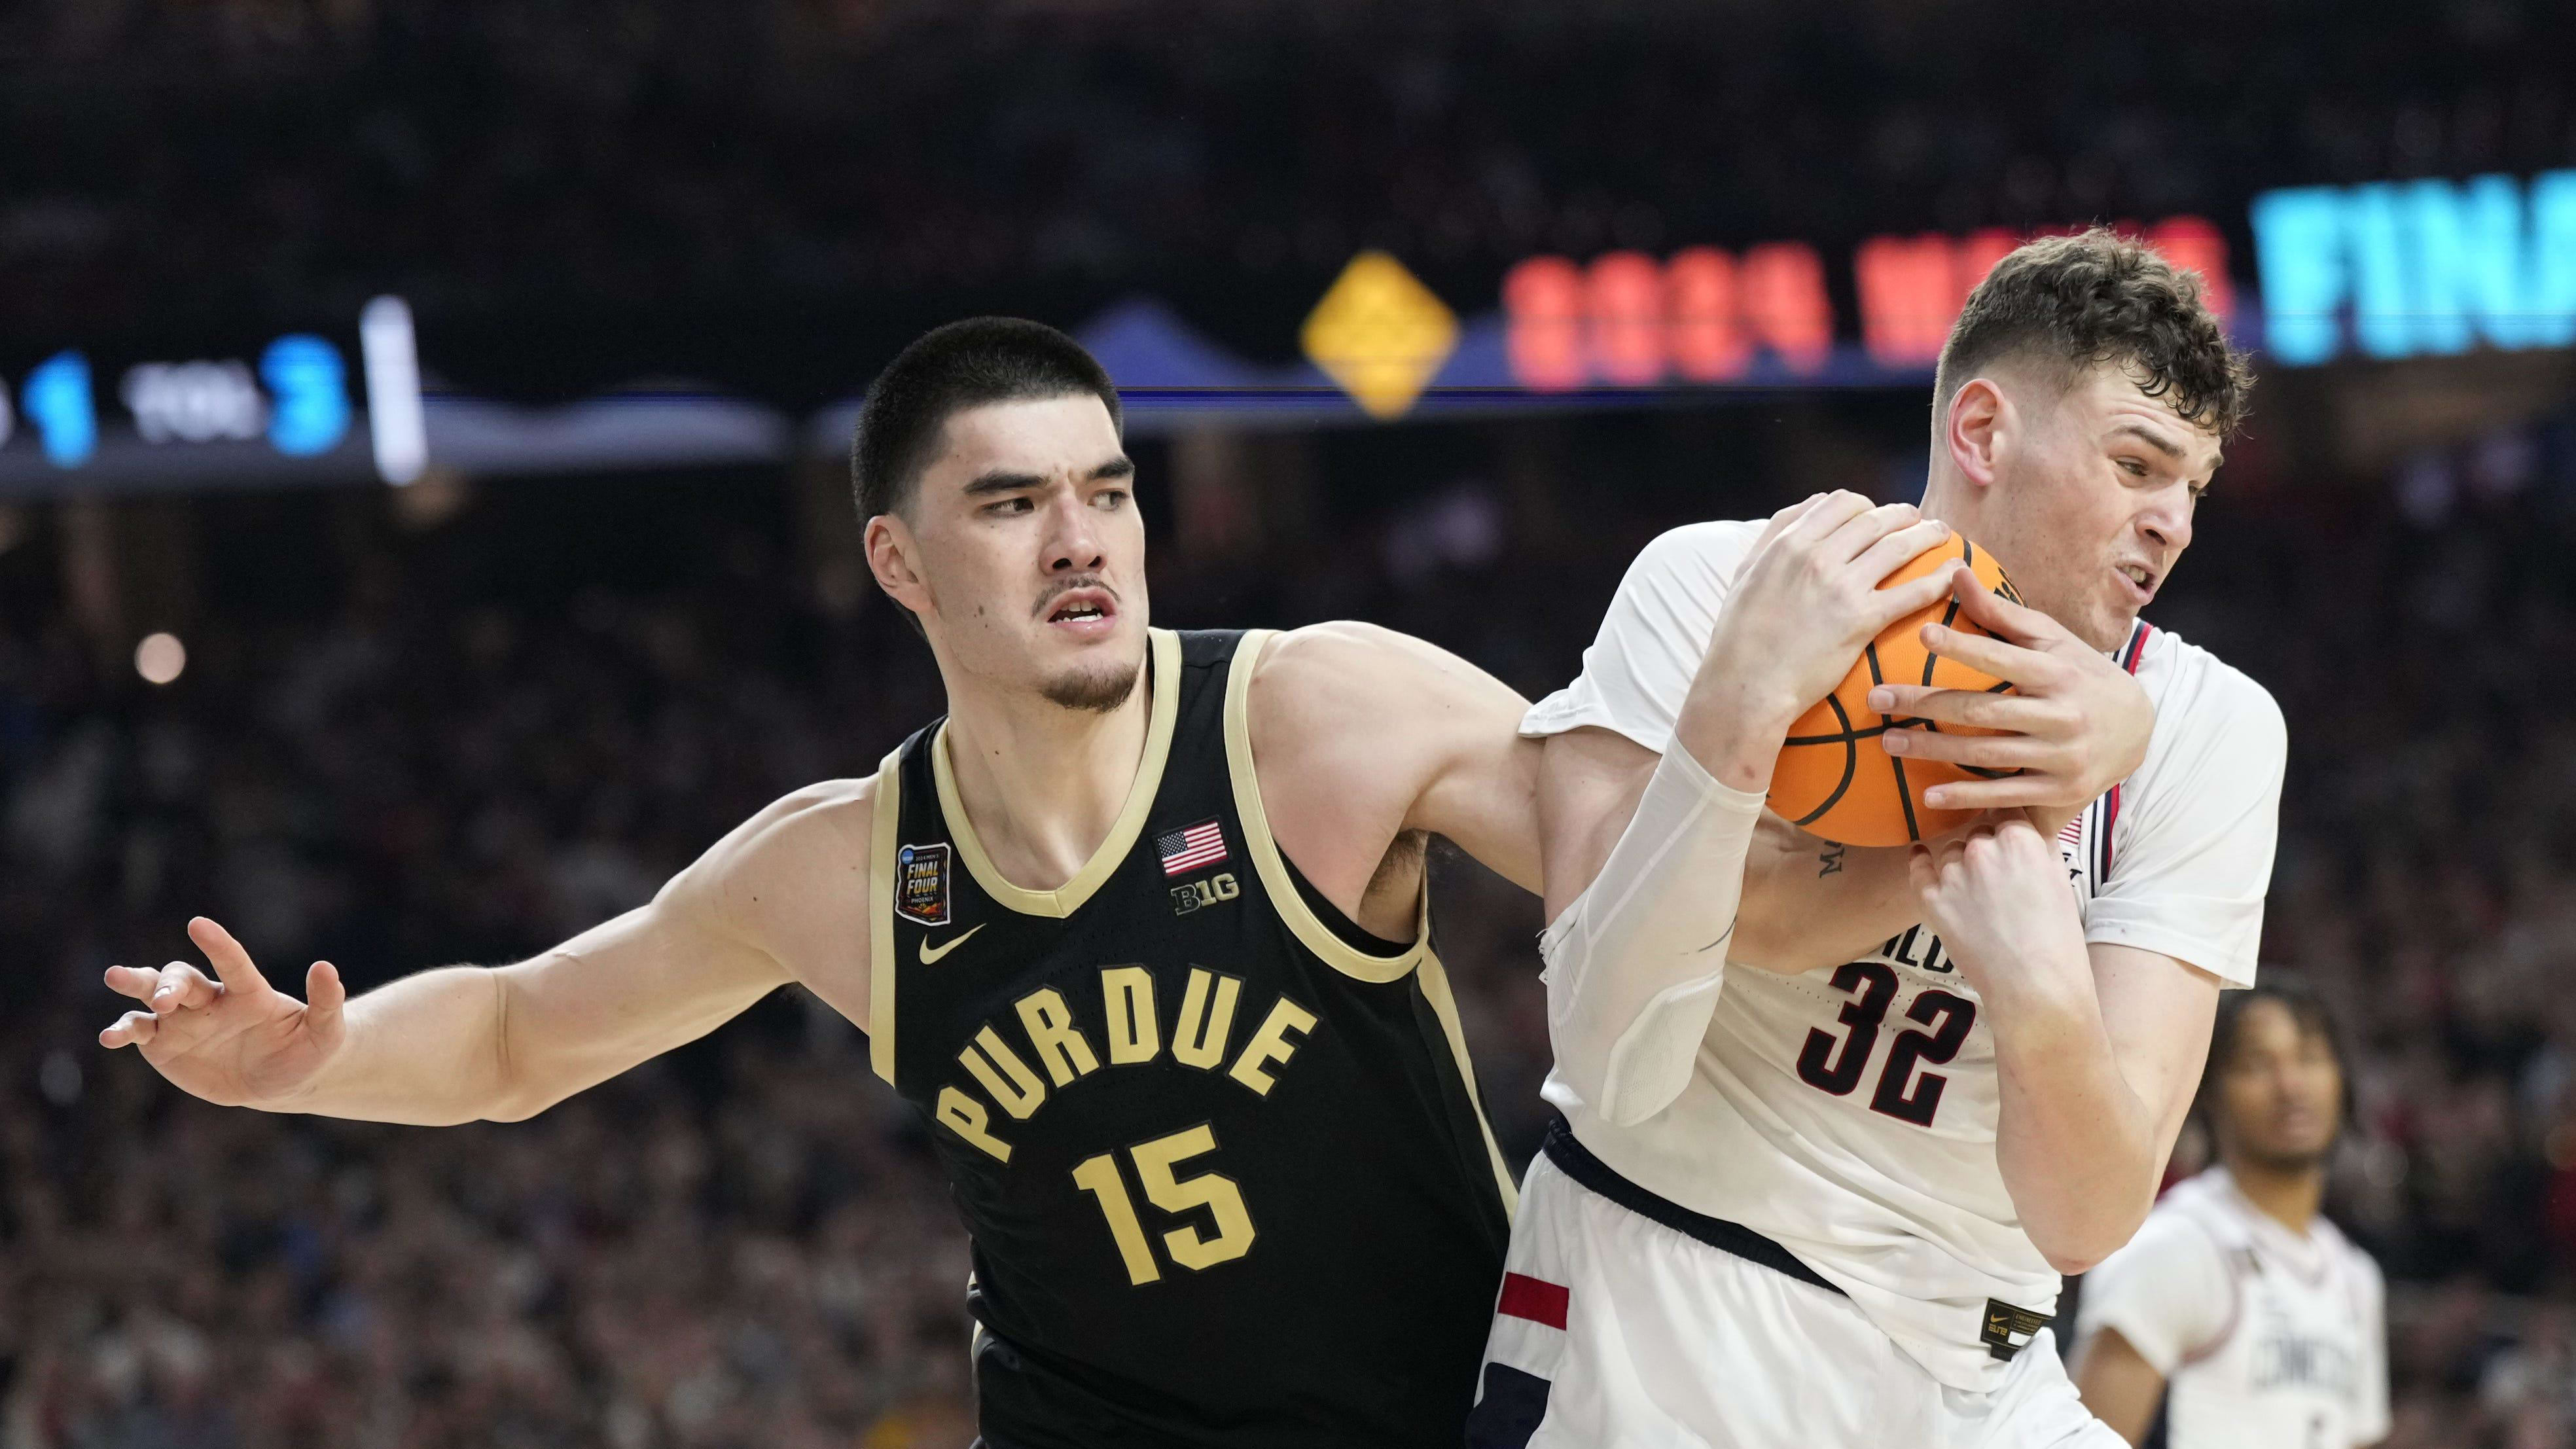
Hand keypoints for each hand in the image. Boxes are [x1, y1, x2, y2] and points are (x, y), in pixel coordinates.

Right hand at [99, 917, 347, 1107]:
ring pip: (152, 995)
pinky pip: (138, 1031)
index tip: (198, 924)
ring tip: (115, 977)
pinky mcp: (163, 1044)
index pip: (232, 962)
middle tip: (168, 999)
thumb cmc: (305, 1051)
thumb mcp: (325, 1034)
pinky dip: (122, 1031)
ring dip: (135, 984)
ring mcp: (183, 1020)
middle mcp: (211, 1000)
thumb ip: (327, 1003)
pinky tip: (109, 1037)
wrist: (280, 1082)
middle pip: (183, 978)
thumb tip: (326, 967)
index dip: (217, 944)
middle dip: (172, 984)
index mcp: (248, 993)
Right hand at [1691, 493, 1956, 752]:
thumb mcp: (1745, 573)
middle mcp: (1818, 557)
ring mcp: (1842, 588)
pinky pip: (1910, 592)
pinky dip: (1937, 581)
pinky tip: (1952, 576)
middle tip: (1917, 520)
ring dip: (1927, 536)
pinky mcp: (1862, 621)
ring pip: (1898, 546)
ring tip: (1942, 536)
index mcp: (1790, 543)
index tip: (1875, 515)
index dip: (1865, 505)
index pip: (1840, 503)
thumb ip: (1773, 535)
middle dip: (1903, 515)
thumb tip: (1808, 507)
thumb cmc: (1739, 635)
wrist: (1745, 685)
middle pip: (1875, 519)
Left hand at [1867, 565, 2152, 822]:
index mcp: (2057, 672)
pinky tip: (1928, 796)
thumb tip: (1955, 572)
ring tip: (1888, 741)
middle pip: (1982, 711)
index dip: (1964, 646)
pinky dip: (1966, 797)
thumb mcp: (2051, 640)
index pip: (2002, 657)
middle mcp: (2062, 715)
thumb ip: (2000, 613)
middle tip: (1877, 698)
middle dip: (1925, 704)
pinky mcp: (2061, 791)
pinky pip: (2006, 794)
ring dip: (1933, 750)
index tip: (1923, 634)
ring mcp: (2062, 757)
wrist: (2138, 729)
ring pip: (1987, 755)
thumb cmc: (2080, 674)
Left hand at [1907, 818, 2090, 1002]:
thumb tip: (2028, 828)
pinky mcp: (1932, 901)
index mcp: (2020, 840)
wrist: (2035, 986)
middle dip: (1988, 847)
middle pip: (1979, 833)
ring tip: (1975, 889)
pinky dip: (1919, 862)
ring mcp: (1954, 875)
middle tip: (1998, 875)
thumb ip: (2040, 847)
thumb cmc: (2057, 939)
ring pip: (1952, 853)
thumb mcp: (2061, 880)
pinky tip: (1919, 855)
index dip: (2007, 822)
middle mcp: (1983, 850)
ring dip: (1961, 863)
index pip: (2006, 810)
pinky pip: (1919, 870)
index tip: (2007, 830)